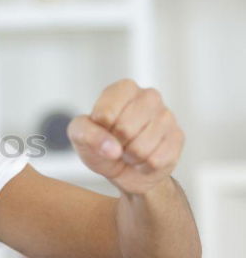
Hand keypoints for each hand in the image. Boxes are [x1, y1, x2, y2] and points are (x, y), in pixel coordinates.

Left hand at [67, 79, 184, 194]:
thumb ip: (87, 134)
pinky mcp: (178, 137)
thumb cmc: (101, 145)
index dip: (100, 130)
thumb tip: (112, 148)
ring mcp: (167, 116)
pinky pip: (156, 160)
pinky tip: (143, 158)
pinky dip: (144, 166)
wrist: (124, 168)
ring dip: (130, 157)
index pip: (106, 113)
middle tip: (117, 143)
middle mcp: (148, 97)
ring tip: (129, 150)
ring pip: (141, 147)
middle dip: (116, 144)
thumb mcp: (80, 136)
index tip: (102, 129)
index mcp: (123, 89)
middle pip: (125, 129)